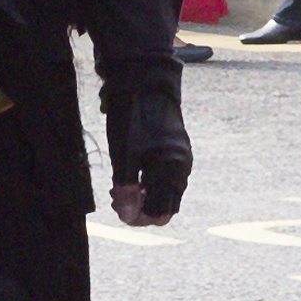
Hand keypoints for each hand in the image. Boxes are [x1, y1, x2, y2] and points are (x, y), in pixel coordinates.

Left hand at [102, 71, 190, 224]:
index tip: (117, 205)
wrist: (146, 83)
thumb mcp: (124, 156)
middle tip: (117, 196)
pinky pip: (168, 179)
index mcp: (171, 170)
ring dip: (146, 197)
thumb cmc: (132, 119)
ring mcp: (183, 159)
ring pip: (167, 193)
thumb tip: (127, 217)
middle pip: (166, 207)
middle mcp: (182, 168)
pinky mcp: (178, 151)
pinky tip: (134, 173)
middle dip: (141, 209)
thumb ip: (126, 189)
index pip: (159, 213)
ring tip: (122, 185)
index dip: (137, 217)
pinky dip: (151, 184)